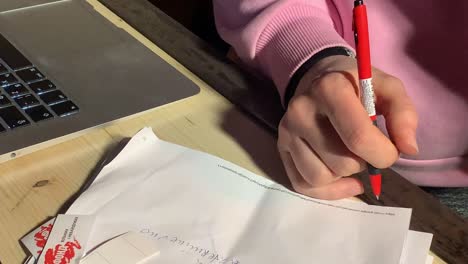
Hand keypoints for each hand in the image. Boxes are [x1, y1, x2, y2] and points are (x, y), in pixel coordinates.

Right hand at [278, 55, 417, 199]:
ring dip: (345, 176)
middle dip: (364, 163)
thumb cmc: (357, 85)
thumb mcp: (388, 88)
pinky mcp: (281, 147)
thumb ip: (403, 114)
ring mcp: (287, 131)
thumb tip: (408, 149)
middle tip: (367, 148)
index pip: (358, 138)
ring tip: (351, 158)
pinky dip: (328, 191)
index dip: (383, 155)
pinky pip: (303, 185)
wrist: (318, 78)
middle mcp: (301, 110)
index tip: (391, 151)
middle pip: (342, 162)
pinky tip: (344, 181)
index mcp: (330, 90)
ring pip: (321, 177)